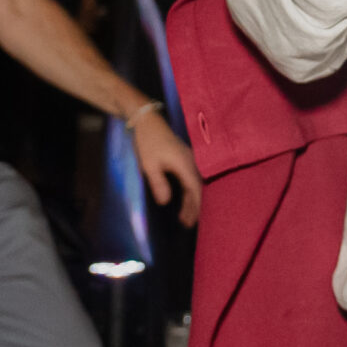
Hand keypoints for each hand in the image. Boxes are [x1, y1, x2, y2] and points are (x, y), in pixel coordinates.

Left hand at [127, 106, 202, 226]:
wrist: (148, 122)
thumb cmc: (148, 143)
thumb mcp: (149, 165)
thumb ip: (159, 184)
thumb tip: (166, 202)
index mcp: (184, 164)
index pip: (195, 188)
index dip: (195, 206)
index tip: (191, 220)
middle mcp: (191, 162)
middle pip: (198, 188)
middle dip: (194, 207)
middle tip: (188, 225)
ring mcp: (189, 160)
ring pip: (195, 184)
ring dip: (191, 200)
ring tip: (185, 218)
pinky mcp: (185, 160)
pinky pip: (191, 179)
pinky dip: (188, 192)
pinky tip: (184, 200)